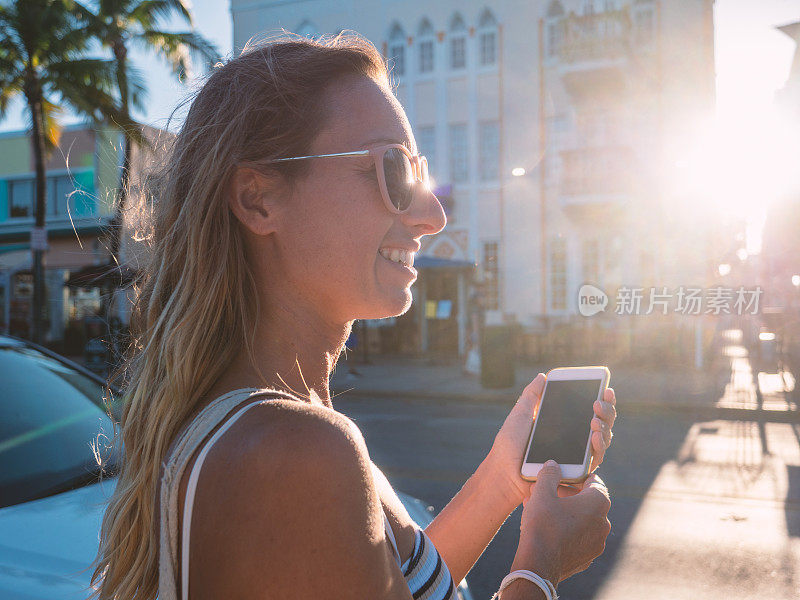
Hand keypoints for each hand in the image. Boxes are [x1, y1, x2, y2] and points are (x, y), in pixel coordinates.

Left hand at [488, 373, 616, 505]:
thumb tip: (542, 376)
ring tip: (595, 419)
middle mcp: (576, 437)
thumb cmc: (510, 444)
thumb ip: (532, 395)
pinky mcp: (578, 470)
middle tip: (598, 402)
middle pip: (602, 421)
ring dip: (604, 426)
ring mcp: (579, 454)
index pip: (589, 408)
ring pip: (604, 438)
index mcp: (564, 422)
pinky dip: (599, 446)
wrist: (504, 471)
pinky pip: (596, 458)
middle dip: (607, 410)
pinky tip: (595, 436)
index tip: (605, 388)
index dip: (602, 398)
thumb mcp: (521, 414)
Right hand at [512, 461, 611, 583]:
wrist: (538, 565)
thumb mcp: (542, 493)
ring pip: (582, 520)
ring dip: (565, 512)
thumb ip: (549, 474)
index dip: (577, 475)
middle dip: (566, 494)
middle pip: (587, 501)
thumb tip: (553, 465)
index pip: (594, 480)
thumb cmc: (542, 526)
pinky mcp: (588, 556)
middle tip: (546, 491)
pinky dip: (567, 530)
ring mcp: (597, 542)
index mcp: (597, 503)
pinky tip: (548, 529)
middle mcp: (603, 522)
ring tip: (542, 509)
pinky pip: (579, 537)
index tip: (563, 476)